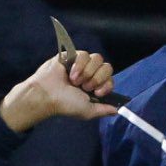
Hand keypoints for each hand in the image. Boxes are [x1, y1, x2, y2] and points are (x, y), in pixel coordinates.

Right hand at [0, 52, 118, 132]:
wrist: (48, 94)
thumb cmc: (66, 104)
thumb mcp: (87, 111)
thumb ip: (103, 110)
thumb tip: (117, 110)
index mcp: (95, 87)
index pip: (111, 80)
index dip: (106, 85)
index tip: (96, 93)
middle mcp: (90, 74)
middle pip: (107, 67)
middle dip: (97, 78)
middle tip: (84, 87)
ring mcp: (82, 64)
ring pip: (97, 59)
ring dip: (87, 72)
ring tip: (75, 81)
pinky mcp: (73, 55)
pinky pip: (85, 54)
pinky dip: (79, 65)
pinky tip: (70, 73)